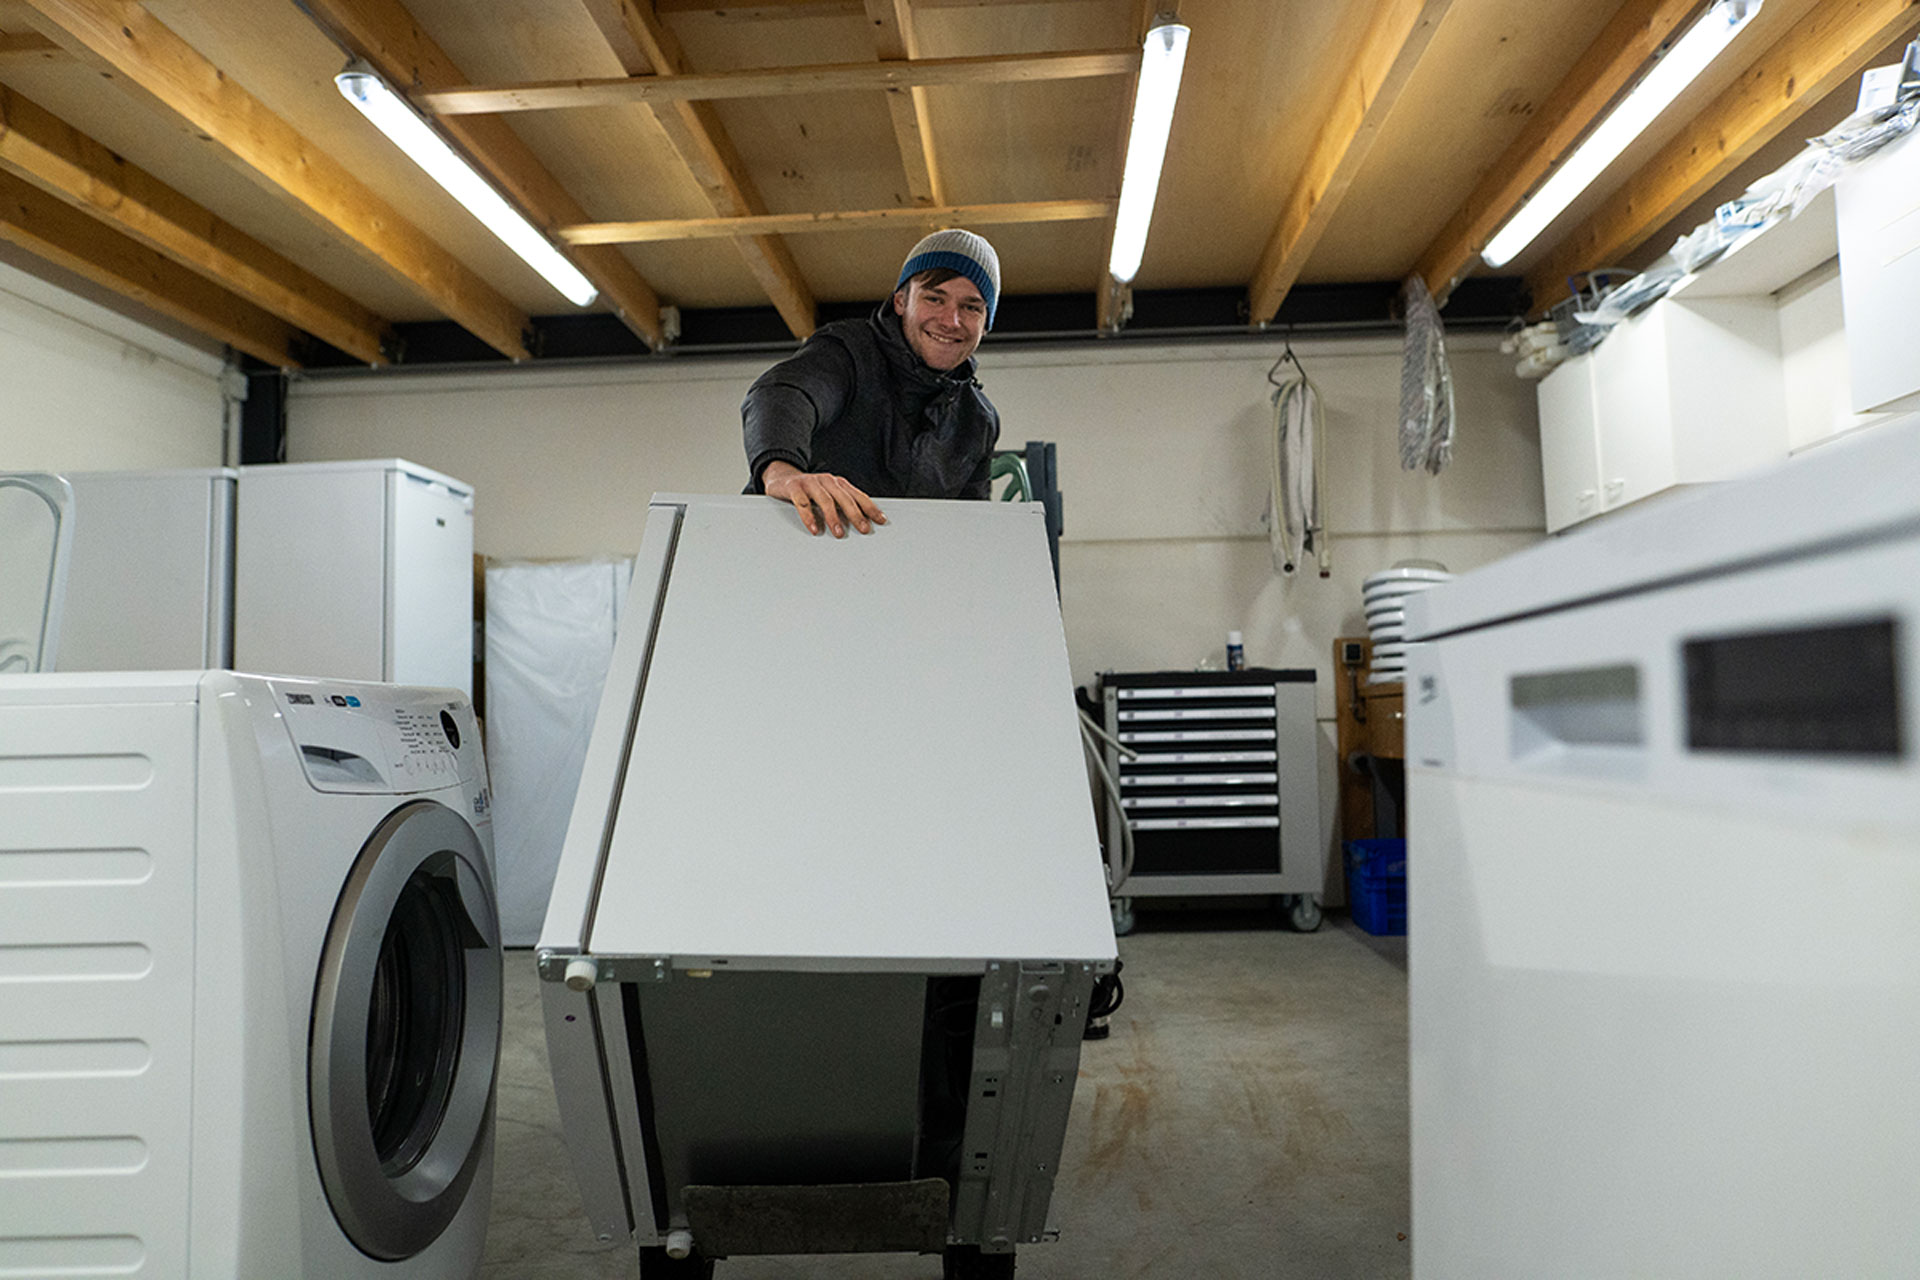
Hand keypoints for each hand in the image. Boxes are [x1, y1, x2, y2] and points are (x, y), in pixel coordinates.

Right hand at [761, 462, 885, 537]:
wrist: (782, 477)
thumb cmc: (810, 490)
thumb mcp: (829, 495)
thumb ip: (843, 505)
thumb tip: (862, 521)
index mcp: (838, 483)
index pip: (858, 496)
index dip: (870, 508)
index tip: (880, 520)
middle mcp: (827, 481)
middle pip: (844, 498)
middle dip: (855, 514)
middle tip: (863, 528)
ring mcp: (810, 483)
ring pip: (825, 500)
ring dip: (833, 517)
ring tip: (838, 533)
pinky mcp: (794, 487)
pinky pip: (802, 502)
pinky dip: (808, 516)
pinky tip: (814, 528)